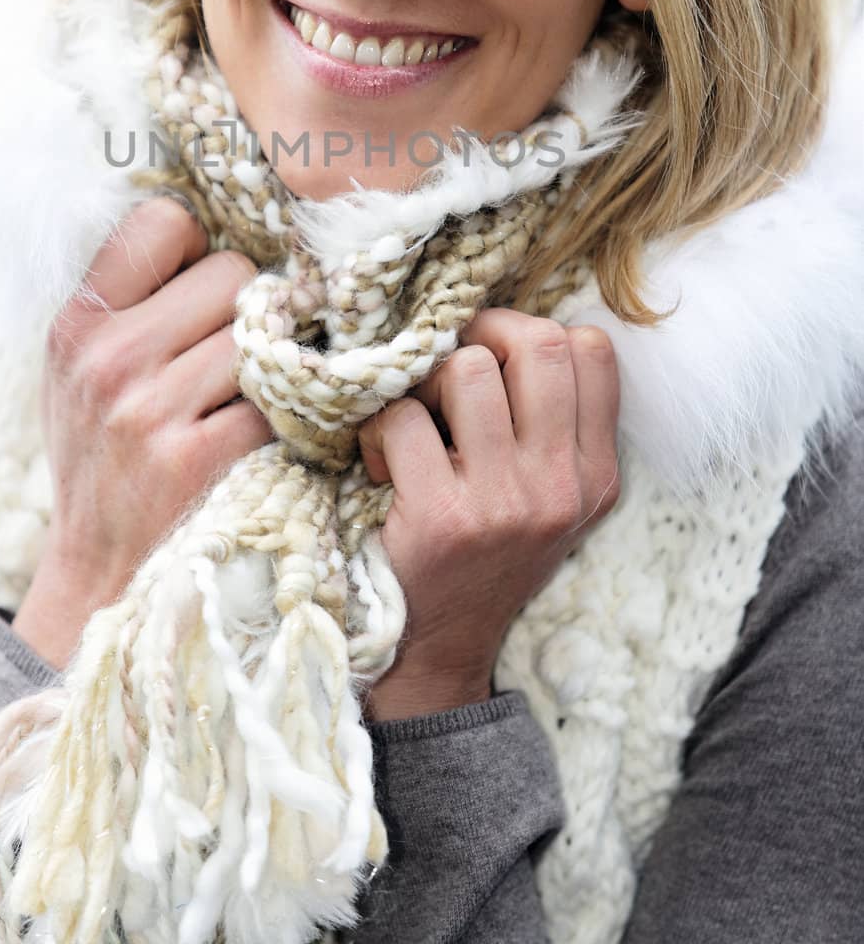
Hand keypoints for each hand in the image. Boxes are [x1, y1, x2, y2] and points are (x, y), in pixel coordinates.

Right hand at [12, 196, 272, 668]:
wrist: (99, 575)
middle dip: (248, 307)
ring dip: (272, 362)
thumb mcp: (82, 372)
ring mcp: (152, 411)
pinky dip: (286, 413)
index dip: (198, 247)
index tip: (202, 288)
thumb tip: (216, 230)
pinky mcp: (199, 459)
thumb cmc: (104, 460)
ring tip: (250, 394)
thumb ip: (132, 303)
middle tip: (236, 353)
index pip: (162, 221)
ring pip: (262, 332)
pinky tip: (268, 433)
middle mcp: (109, 359)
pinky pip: (277, 398)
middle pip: (232, 272)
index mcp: (78, 324)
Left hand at [357, 310, 621, 720]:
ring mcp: (505, 503)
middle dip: (481, 331)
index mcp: (595, 473)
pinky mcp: (443, 519)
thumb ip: (549, 422)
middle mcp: (561, 486)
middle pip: (539, 343)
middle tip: (446, 363)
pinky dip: (379, 428)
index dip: (534, 331)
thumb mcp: (548, 494)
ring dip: (426, 380)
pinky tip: (383, 463)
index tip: (495, 354)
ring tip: (416, 418)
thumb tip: (506, 326)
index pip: (593, 351)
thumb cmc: (485, 549)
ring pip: (467, 368)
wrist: (441, 647)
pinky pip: (404, 418)